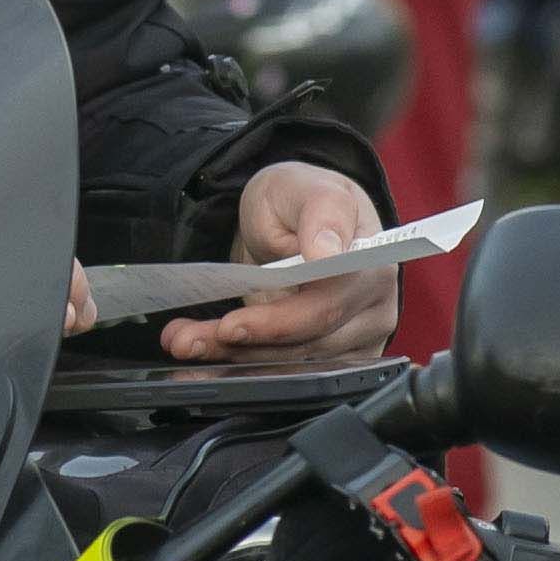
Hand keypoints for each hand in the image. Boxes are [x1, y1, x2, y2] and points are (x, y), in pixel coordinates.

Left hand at [168, 162, 402, 366]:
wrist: (292, 221)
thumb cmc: (302, 201)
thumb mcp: (303, 188)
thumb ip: (322, 213)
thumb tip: (327, 253)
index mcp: (372, 267)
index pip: (327, 307)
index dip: (278, 323)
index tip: (231, 326)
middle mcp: (373, 309)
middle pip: (306, 344)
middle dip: (242, 346)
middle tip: (186, 340)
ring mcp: (358, 340)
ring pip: (292, 365)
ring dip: (233, 358)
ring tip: (186, 342)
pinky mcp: (334, 360)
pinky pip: (288, 372)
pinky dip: (241, 365)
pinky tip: (206, 351)